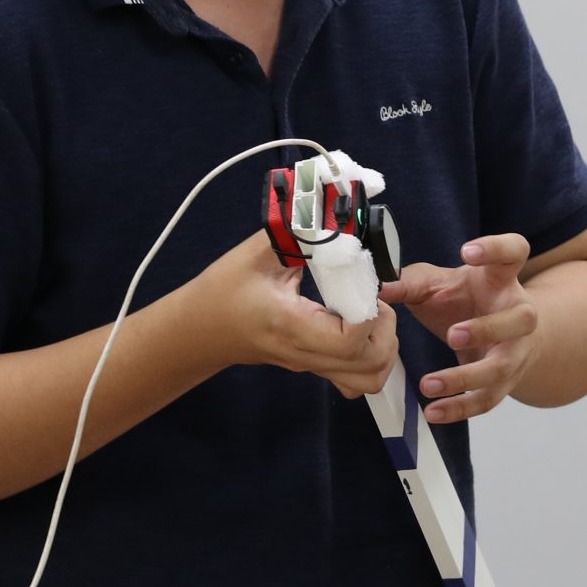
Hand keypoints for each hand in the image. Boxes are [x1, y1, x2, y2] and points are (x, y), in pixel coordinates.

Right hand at [188, 234, 397, 399]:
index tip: (364, 286)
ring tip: (370, 314)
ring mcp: (312, 366)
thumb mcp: (258, 251)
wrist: (200, 329)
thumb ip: (298, 230)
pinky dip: (371, 358)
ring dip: (383, 348)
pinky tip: (359, 328)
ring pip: (368, 380)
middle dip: (386, 331)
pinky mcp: (315, 366)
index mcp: (293, 326)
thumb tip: (332, 206)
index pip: (350, 340)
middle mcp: (307, 354)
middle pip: (370, 367)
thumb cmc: (223, 289)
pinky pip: (356, 379)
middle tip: (373, 298)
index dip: (369, 314)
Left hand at [381, 233, 538, 423]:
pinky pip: (488, 399)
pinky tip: (433, 411)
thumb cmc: (465, 300)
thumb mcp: (437, 284)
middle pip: (521, 319)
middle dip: (488, 329)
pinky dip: (460, 409)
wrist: (498, 332)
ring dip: (467, 378)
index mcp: (501, 279)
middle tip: (453, 334)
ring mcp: (515, 350)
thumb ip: (407, 282)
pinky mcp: (505, 381)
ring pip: (502, 367)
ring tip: (429, 384)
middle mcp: (518, 313)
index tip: (467, 251)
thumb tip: (375, 286)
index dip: (496, 248)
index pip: (513, 252)